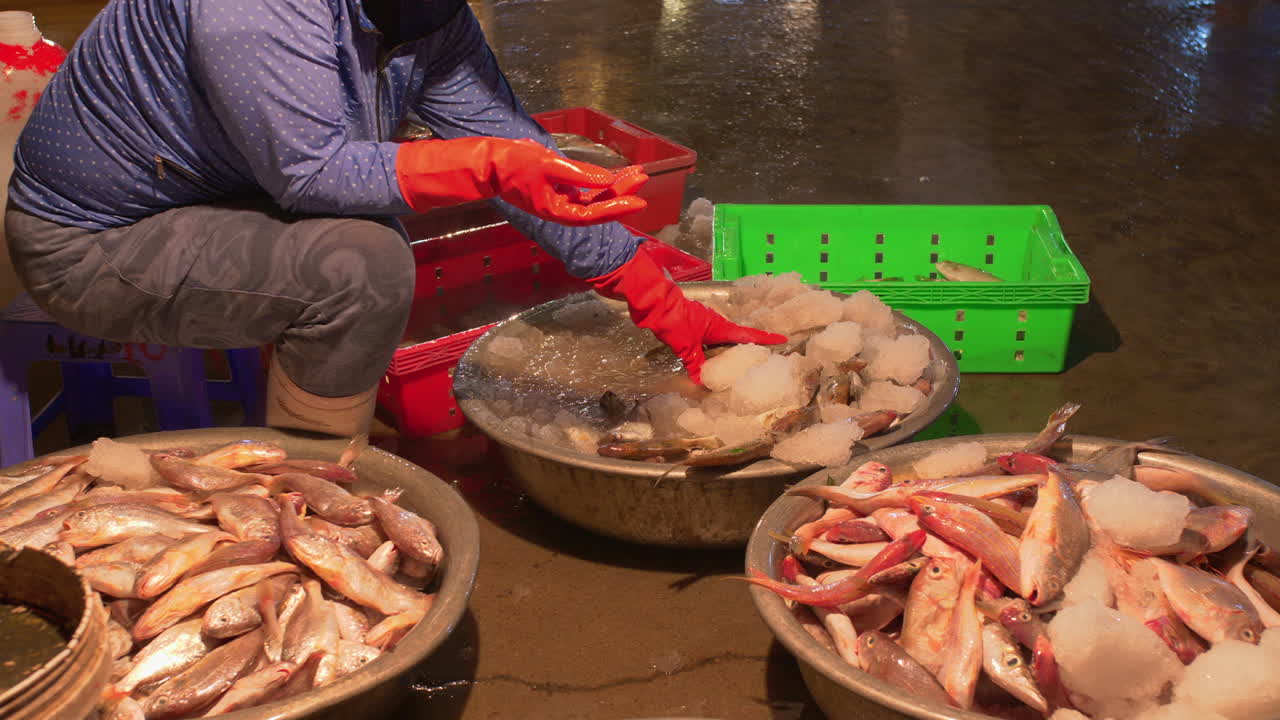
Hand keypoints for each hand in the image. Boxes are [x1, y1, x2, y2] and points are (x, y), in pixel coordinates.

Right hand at [396, 137, 647, 224]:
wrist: (487, 163)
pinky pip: (584, 189)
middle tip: (643, 177)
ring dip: (614, 186)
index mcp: (556, 211)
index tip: (639, 199)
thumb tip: (607, 180)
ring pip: (593, 197)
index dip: (617, 206)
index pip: (594, 213)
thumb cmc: (512, 164)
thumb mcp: (548, 165)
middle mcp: (560, 209)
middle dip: (622, 191)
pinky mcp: (556, 189)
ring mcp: (559, 199)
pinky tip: (614, 175)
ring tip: (635, 173)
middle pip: (598, 205)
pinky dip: (599, 181)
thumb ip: (579, 174)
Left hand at [589, 243, 786, 383]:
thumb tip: (703, 382)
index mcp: (720, 327)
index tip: (783, 339)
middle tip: (762, 359)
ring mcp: (703, 324)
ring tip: (737, 365)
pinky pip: (708, 341)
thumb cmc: (673, 320)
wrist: (652, 302)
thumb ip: (696, 364)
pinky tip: (709, 361)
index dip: (765, 338)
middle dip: (749, 347)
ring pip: (721, 340)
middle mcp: (715, 324)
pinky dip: (712, 351)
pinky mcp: (691, 326)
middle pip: (737, 337)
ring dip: (729, 351)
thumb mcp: (685, 345)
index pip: (748, 334)